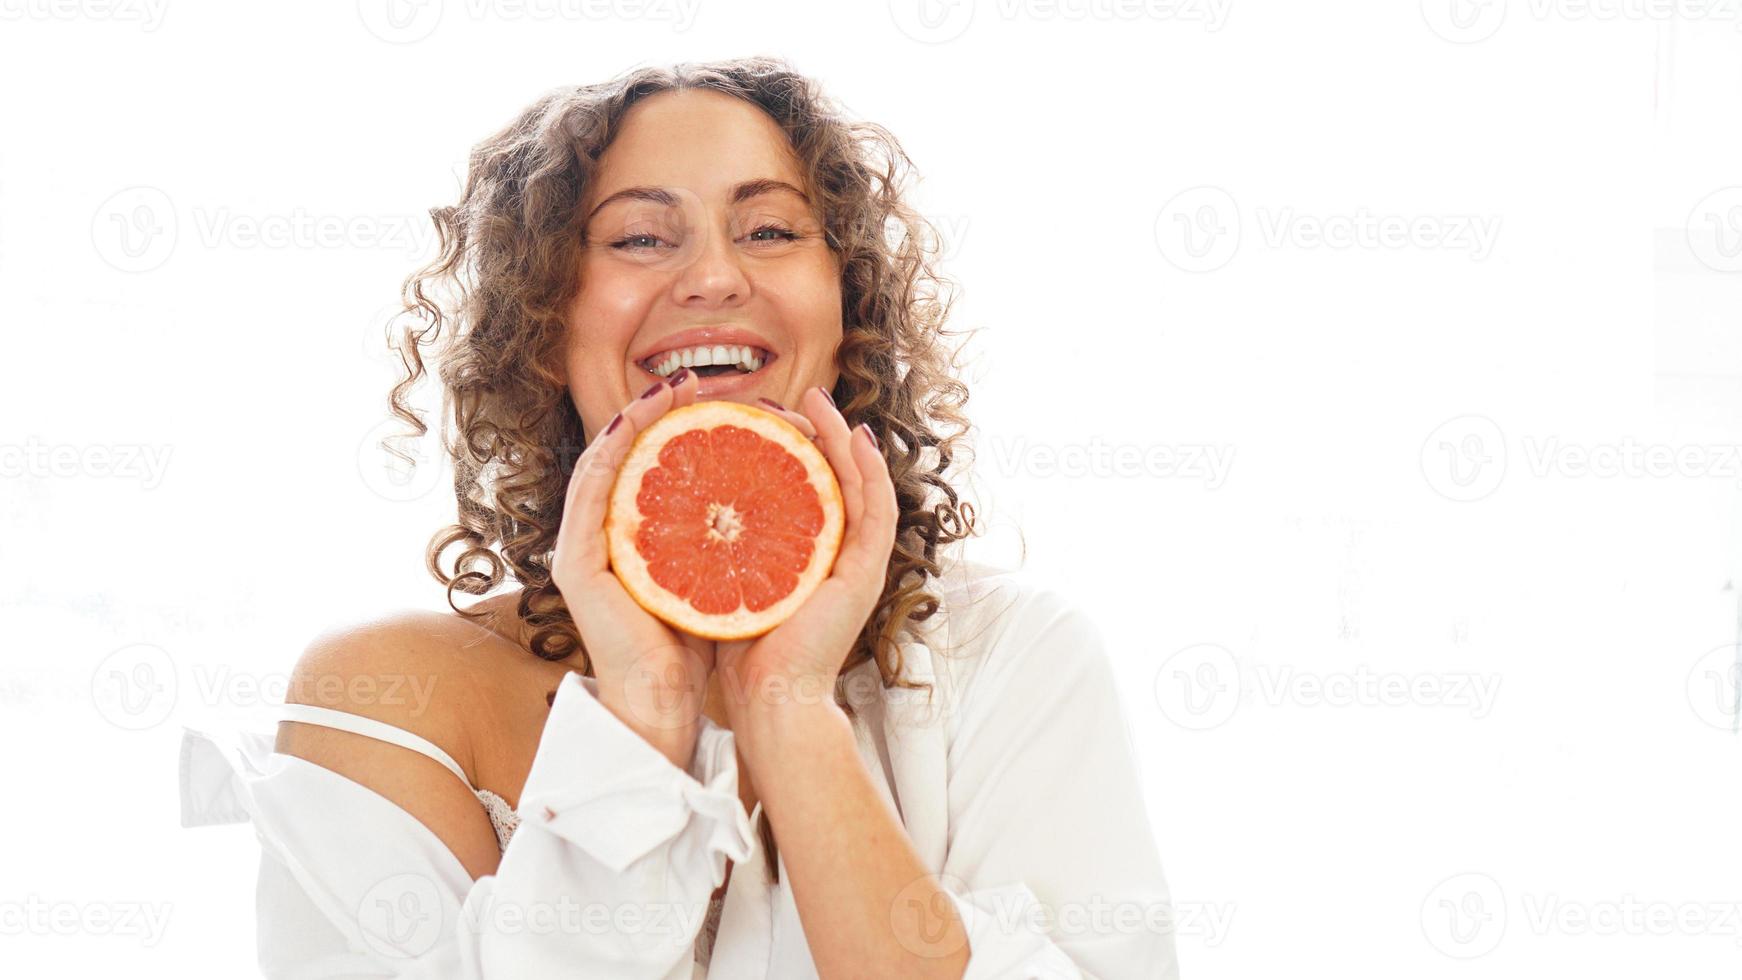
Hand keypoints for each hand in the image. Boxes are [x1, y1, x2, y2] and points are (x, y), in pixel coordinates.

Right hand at [551, 369, 712, 764]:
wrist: (665, 707)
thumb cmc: (694, 649)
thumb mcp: (716, 576)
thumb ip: (722, 538)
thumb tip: (762, 495)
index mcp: (629, 542)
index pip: (645, 469)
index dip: (669, 427)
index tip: (708, 397)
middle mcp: (598, 540)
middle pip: (621, 459)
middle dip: (651, 413)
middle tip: (686, 380)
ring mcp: (580, 551)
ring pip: (601, 465)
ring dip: (631, 420)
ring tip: (666, 389)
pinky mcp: (576, 565)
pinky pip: (591, 494)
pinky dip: (613, 455)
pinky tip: (638, 424)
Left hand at [718, 386, 898, 727]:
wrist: (770, 700)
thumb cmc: (744, 654)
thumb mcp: (725, 581)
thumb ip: (720, 546)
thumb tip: (688, 505)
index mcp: (808, 555)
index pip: (806, 486)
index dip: (789, 446)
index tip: (760, 415)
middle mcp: (838, 554)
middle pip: (835, 476)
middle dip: (816, 431)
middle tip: (790, 398)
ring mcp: (858, 562)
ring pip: (862, 481)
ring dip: (844, 436)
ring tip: (820, 401)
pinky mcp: (866, 571)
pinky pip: (877, 507)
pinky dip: (869, 469)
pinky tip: (854, 437)